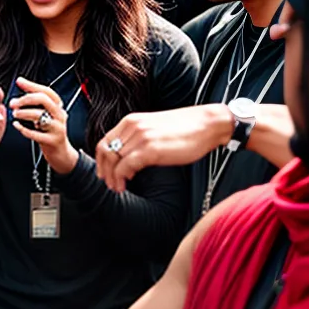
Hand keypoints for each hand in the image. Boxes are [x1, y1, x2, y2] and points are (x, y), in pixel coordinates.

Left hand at [9, 76, 78, 174]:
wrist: (61, 153)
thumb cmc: (50, 132)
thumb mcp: (46, 115)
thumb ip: (35, 102)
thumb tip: (21, 84)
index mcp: (58, 107)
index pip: (46, 91)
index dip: (32, 85)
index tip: (19, 81)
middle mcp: (60, 115)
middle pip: (43, 100)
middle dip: (25, 99)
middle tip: (13, 103)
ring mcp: (57, 128)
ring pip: (39, 115)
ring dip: (23, 113)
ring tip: (14, 114)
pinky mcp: (52, 141)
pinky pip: (36, 133)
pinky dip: (23, 129)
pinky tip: (16, 125)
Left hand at [97, 105, 231, 192]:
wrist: (207, 124)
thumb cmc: (185, 129)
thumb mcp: (154, 129)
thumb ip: (138, 138)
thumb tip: (127, 157)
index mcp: (131, 121)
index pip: (104, 141)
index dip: (100, 160)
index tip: (104, 173)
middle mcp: (133, 127)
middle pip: (105, 151)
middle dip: (104, 171)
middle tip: (109, 184)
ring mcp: (141, 137)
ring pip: (113, 160)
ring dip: (113, 177)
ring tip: (118, 187)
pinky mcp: (151, 149)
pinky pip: (126, 165)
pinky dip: (122, 177)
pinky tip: (128, 182)